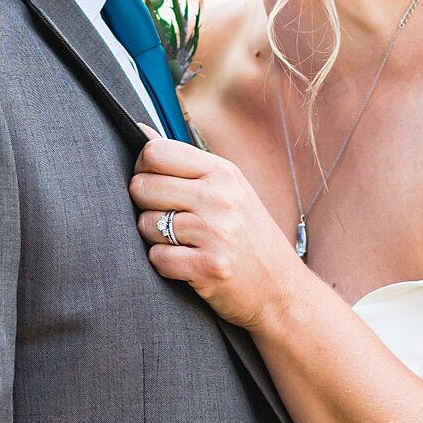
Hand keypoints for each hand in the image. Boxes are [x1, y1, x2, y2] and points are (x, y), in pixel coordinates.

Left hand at [130, 138, 301, 330]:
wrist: (283, 290)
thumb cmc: (250, 238)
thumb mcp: (229, 190)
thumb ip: (185, 164)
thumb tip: (140, 132)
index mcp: (224, 172)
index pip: (156, 152)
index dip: (143, 168)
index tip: (154, 183)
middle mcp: (220, 198)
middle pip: (143, 187)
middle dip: (145, 205)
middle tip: (169, 218)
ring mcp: (215, 233)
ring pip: (145, 224)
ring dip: (155, 238)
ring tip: (184, 244)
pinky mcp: (208, 267)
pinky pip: (157, 258)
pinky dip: (165, 264)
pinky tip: (187, 264)